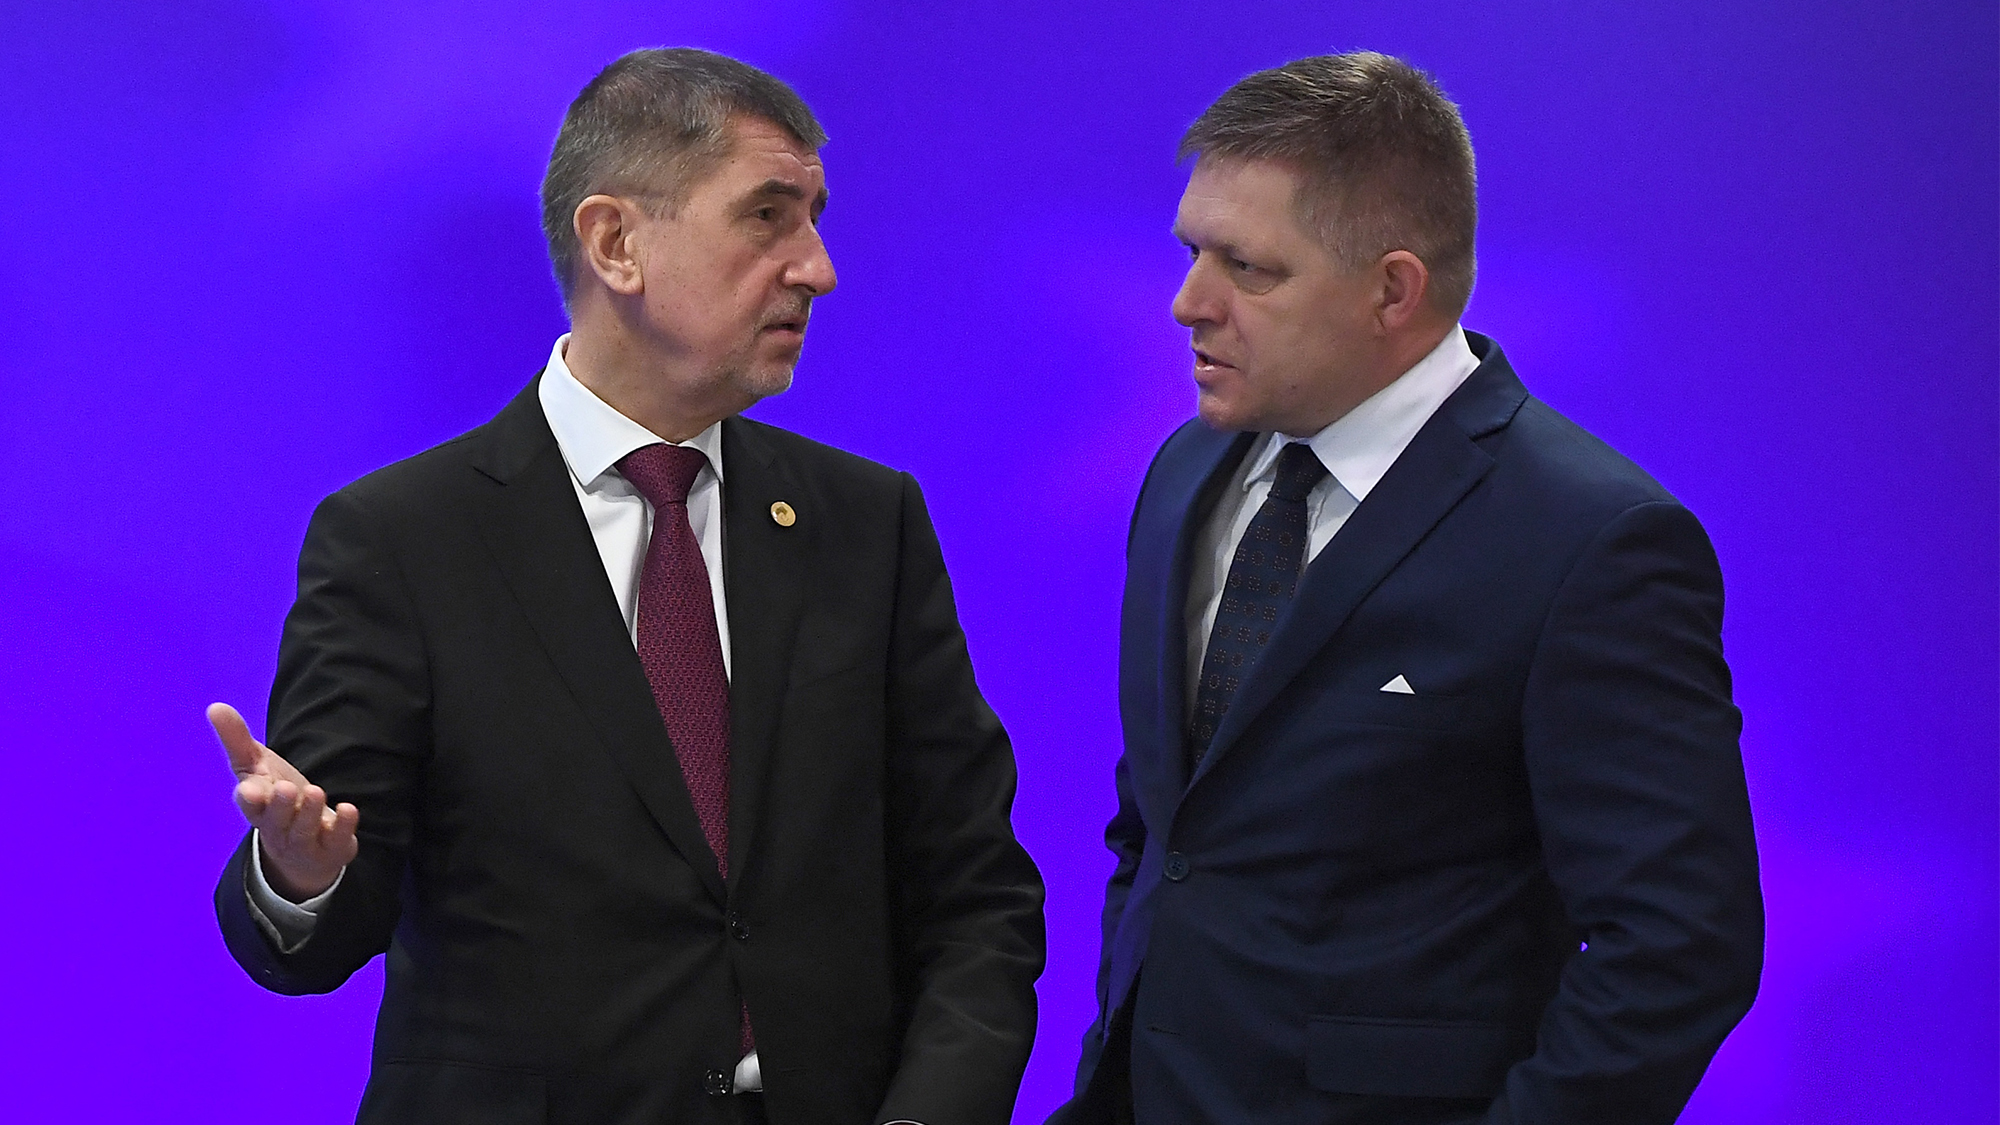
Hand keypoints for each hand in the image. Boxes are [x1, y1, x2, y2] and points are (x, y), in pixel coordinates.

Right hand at [209, 702, 358, 901]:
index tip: (248, 791)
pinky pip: (336, 839)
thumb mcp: (256, 767)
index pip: (250, 805)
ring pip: (304, 831)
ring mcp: (304, 842)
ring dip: (309, 813)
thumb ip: (237, 739)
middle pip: (276, 820)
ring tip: (316, 791)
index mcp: (257, 807)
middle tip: (284, 787)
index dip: (249, 799)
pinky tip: (348, 808)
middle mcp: (278, 828)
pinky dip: (343, 826)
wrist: (304, 846)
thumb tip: (215, 707)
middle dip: (279, 806)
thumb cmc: (276, 798)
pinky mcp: (331, 848)